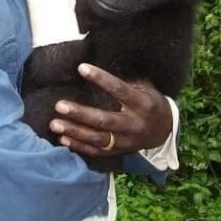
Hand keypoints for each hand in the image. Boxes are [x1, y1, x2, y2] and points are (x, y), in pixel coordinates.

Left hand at [49, 63, 171, 156]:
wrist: (165, 131)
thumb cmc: (149, 101)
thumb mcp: (144, 88)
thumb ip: (125, 82)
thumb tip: (97, 69)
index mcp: (142, 104)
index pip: (120, 90)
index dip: (101, 79)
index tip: (82, 68)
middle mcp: (134, 124)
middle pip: (105, 120)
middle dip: (80, 114)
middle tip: (60, 105)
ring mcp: (127, 141)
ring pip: (98, 139)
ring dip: (75, 132)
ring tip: (55, 124)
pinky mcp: (119, 151)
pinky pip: (97, 151)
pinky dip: (79, 146)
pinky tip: (63, 139)